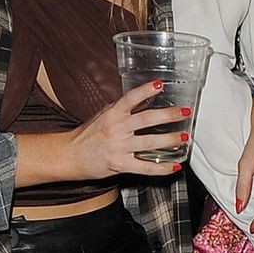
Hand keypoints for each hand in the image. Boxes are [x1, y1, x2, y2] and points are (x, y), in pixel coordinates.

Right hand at [70, 80, 191, 178]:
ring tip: (184, 137)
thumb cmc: (88, 135)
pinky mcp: (120, 165)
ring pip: (149, 143)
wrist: (70, 156)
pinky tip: (174, 165)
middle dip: (168, 115)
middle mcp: (116, 129)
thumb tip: (147, 99)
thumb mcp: (105, 115)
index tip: (160, 84)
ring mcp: (118, 147)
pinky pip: (145, 167)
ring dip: (169, 140)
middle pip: (146, 119)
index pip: (130, 98)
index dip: (145, 90)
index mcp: (112, 114)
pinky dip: (161, 168)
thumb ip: (125, 108)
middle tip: (184, 112)